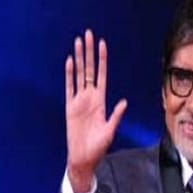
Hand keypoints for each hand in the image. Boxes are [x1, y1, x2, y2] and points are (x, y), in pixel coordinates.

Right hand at [65, 29, 126, 192]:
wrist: (83, 158)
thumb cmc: (98, 147)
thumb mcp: (110, 131)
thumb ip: (116, 115)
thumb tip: (124, 102)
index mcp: (101, 102)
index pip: (101, 75)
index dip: (102, 60)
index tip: (102, 44)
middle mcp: (90, 98)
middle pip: (89, 70)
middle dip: (89, 52)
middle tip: (88, 34)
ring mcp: (78, 101)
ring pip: (78, 74)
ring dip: (78, 58)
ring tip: (78, 42)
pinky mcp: (69, 108)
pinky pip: (68, 88)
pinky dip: (68, 75)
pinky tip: (69, 61)